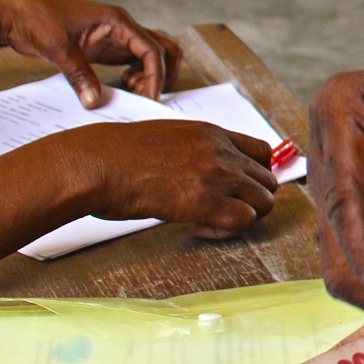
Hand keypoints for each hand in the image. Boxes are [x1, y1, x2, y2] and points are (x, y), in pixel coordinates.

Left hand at [0, 0, 181, 105]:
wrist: (16, 12)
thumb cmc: (38, 19)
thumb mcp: (59, 49)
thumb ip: (80, 75)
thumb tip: (94, 102)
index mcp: (118, 21)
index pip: (152, 49)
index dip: (155, 75)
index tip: (149, 99)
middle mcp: (122, 27)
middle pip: (162, 48)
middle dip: (162, 73)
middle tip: (147, 97)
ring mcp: (115, 36)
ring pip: (150, 55)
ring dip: (150, 75)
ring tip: (132, 92)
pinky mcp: (105, 46)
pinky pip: (132, 61)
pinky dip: (136, 75)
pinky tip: (121, 86)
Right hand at [56, 119, 277, 236]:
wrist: (97, 162)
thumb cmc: (117, 155)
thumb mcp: (166, 138)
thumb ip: (192, 150)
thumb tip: (196, 170)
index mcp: (213, 133)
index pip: (262, 152)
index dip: (253, 176)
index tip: (233, 190)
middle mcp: (222, 151)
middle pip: (267, 181)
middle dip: (249, 200)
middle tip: (219, 211)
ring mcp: (217, 175)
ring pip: (263, 201)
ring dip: (242, 216)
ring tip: (210, 221)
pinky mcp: (206, 201)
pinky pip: (244, 220)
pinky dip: (229, 230)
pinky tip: (201, 228)